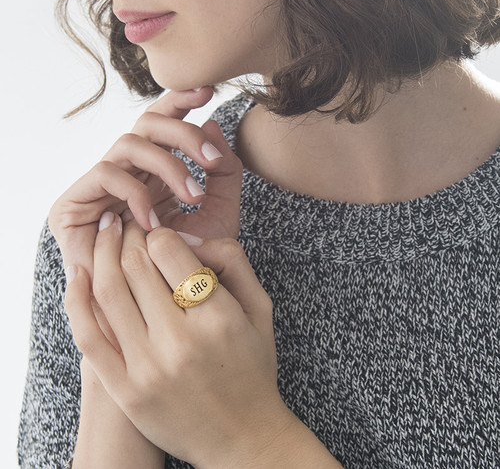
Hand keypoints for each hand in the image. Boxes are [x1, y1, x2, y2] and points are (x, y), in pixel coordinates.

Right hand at [49, 87, 242, 280]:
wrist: (157, 307)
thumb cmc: (188, 261)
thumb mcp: (219, 214)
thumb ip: (225, 173)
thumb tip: (213, 122)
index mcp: (157, 170)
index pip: (163, 122)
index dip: (181, 101)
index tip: (209, 91)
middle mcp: (129, 171)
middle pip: (148, 123)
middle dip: (184, 134)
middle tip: (214, 160)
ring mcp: (102, 186)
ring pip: (128, 143)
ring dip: (167, 165)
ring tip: (194, 197)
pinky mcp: (74, 203)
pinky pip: (107, 175)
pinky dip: (136, 193)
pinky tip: (156, 221)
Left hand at [64, 215, 295, 467]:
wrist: (243, 436)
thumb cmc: (253, 367)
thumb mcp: (261, 308)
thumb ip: (231, 261)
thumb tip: (184, 238)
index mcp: (219, 317)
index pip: (168, 251)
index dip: (158, 233)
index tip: (157, 232)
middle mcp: (181, 341)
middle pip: (136, 266)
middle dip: (128, 236)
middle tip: (126, 225)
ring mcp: (148, 369)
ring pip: (109, 293)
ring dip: (101, 256)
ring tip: (105, 237)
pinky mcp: (125, 390)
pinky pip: (90, 336)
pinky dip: (77, 300)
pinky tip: (78, 274)